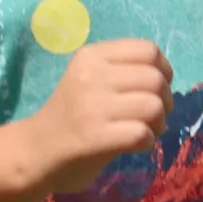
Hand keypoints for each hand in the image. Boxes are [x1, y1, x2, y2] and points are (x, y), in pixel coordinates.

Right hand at [31, 39, 173, 193]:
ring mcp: (92, 106)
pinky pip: (142, 134)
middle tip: (154, 116)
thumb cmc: (71, 114)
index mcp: (91, 55)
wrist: (37, 150)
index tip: (157, 88)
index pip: (148, 50)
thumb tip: (165, 77)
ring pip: (153, 106)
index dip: (164, 70)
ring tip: (146, 131)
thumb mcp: (90, 78)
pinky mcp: (95, 136)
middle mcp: (91, 75)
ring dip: (159, 123)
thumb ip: (122, 71)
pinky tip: (136, 146)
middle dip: (165, 100)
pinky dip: (147, 142)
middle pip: (155, 79)